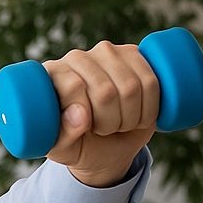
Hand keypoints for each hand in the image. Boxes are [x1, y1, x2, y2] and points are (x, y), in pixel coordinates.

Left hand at [43, 40, 157, 186]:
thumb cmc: (78, 145)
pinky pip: (151, 81)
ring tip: (118, 123)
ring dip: (131, 117)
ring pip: (131, 87)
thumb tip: (80, 116)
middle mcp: (76, 58)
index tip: (87, 128)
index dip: (87, 115)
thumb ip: (63, 137)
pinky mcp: (134, 55)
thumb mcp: (62, 149)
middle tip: (103, 130)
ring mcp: (106, 53)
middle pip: (105, 90)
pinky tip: (140, 113)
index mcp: (50, 75)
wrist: (107, 144)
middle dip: (110, 122)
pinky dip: (150, 108)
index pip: (74, 87)